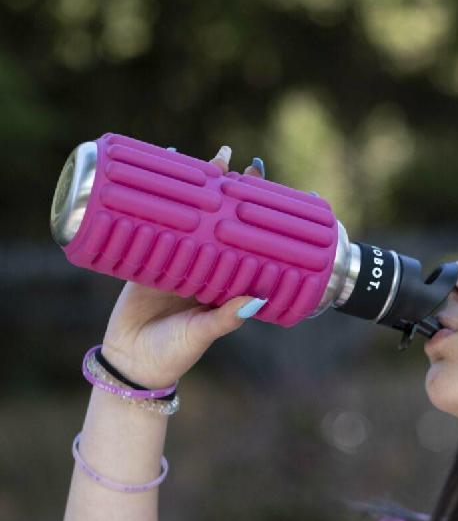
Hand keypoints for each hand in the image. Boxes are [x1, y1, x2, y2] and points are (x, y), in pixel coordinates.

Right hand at [101, 149, 266, 388]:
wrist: (132, 365)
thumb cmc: (174, 354)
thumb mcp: (203, 333)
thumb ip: (227, 317)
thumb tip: (257, 299)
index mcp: (221, 281)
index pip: (240, 238)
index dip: (249, 213)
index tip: (262, 185)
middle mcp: (200, 266)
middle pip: (213, 219)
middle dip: (221, 188)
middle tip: (231, 159)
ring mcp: (172, 261)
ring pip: (183, 216)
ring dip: (188, 187)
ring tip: (195, 156)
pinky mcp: (144, 260)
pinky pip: (150, 225)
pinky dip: (152, 201)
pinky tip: (156, 176)